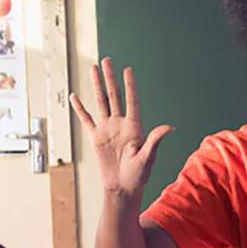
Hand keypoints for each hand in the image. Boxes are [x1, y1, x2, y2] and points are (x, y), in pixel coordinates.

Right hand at [69, 58, 172, 194]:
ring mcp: (107, 129)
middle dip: (110, 78)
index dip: (130, 85)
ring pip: (100, 102)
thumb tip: (170, 127)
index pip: (131, 101)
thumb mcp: (148, 157)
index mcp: (134, 127)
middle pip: (114, 96)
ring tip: (93, 68)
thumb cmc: (138, 175)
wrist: (122, 187)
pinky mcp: (96, 137)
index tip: (128, 70)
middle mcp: (120, 124)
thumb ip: (155, 140)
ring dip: (96, 85)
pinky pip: (86, 119)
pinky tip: (75, 96)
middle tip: (107, 60)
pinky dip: (80, 108)